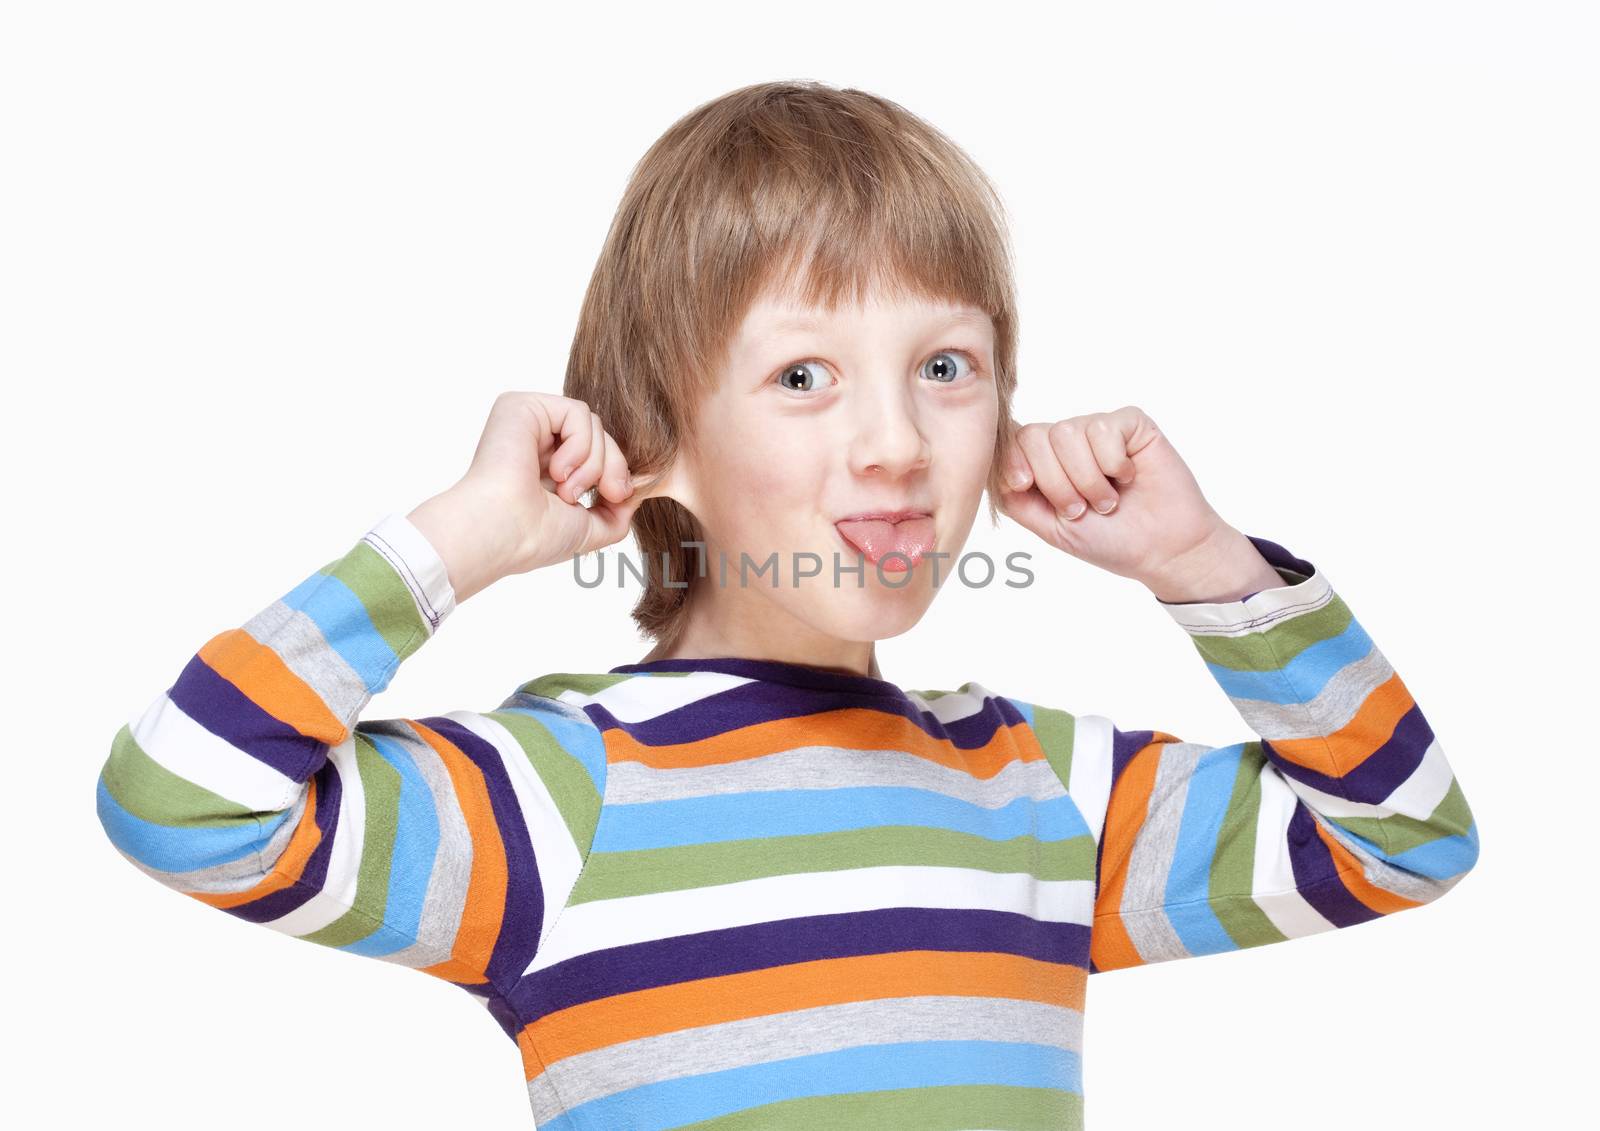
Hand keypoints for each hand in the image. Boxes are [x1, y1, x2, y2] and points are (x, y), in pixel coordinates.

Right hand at [410, 391, 660, 600]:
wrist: (505, 532)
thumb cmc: (535, 537)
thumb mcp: (589, 528)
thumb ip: (615, 511)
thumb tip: (634, 491)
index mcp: (546, 466)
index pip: (598, 452)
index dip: (616, 472)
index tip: (618, 497)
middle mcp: (536, 441)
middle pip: (601, 435)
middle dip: (614, 467)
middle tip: (609, 494)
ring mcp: (529, 423)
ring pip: (593, 424)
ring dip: (593, 463)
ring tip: (567, 491)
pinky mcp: (522, 406)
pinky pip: (578, 413)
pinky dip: (579, 446)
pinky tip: (556, 471)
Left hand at [995, 405, 1232, 588]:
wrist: (1162, 550)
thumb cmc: (1109, 541)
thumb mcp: (1049, 527)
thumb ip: (1016, 498)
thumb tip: (987, 467)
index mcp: (1045, 463)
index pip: (1013, 441)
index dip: (1012, 459)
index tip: (1023, 485)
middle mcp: (1068, 442)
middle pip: (1036, 436)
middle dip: (1056, 482)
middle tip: (1081, 509)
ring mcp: (1098, 430)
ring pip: (1068, 432)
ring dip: (1088, 479)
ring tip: (1108, 500)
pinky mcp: (1131, 423)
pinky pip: (1104, 428)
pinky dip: (1113, 462)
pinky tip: (1129, 477)